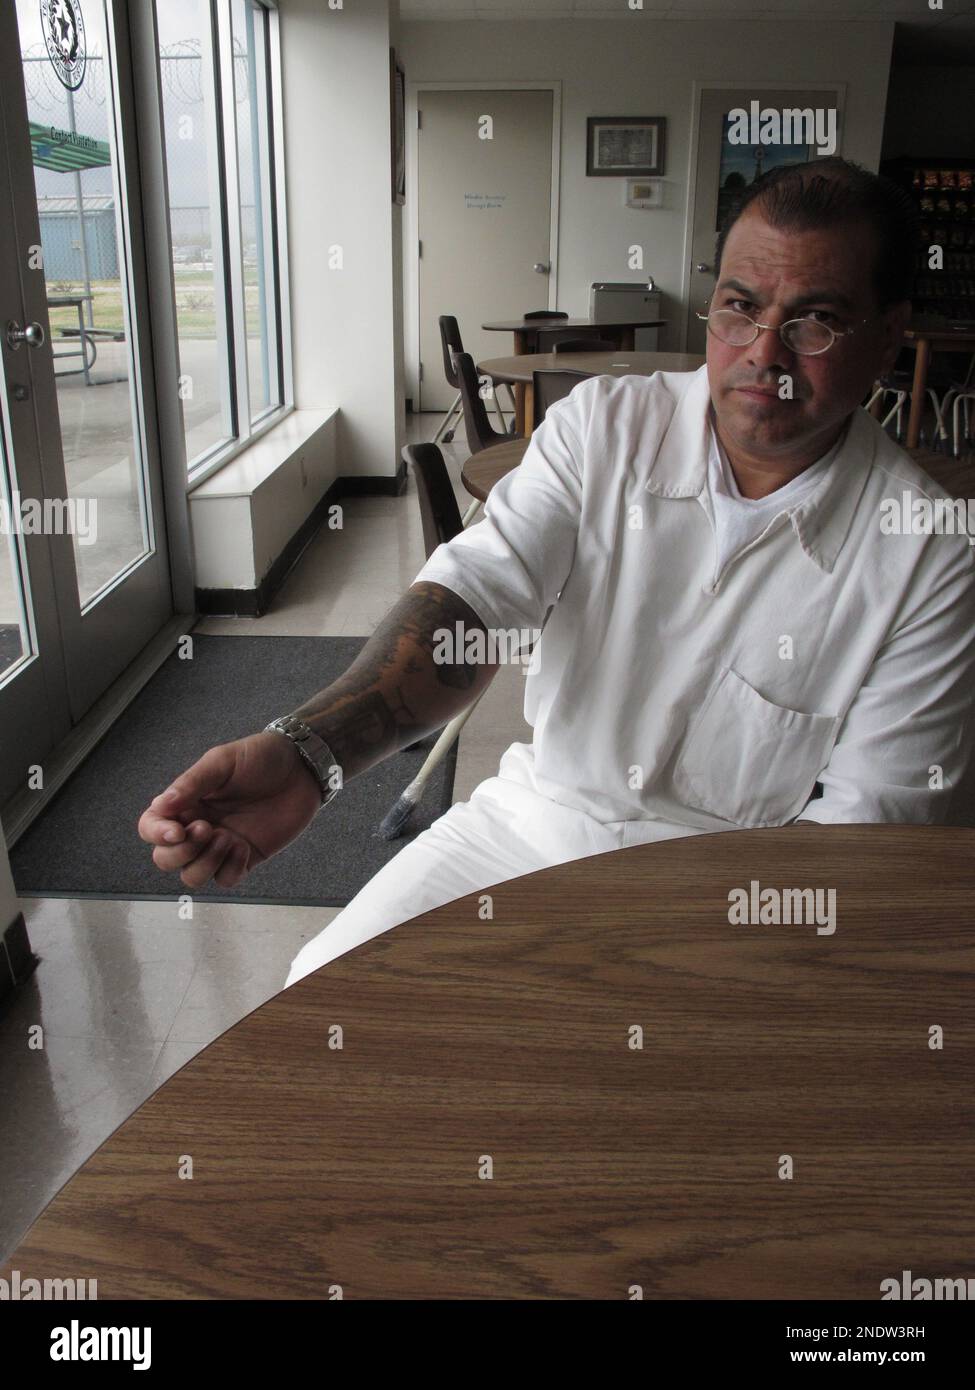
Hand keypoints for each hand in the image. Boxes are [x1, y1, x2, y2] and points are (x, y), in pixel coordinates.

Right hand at [137, 731, 322, 888]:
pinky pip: (226, 879)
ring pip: (193, 876)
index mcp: (186, 803)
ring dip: (204, 863)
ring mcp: (221, 845)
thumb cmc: (260, 758)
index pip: (151, 828)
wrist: (301, 767)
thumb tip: (160, 806)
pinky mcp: (246, 857)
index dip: (157, 834)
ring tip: (227, 838)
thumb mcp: (222, 762)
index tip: (177, 831)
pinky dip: (230, 868)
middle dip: (180, 853)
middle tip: (208, 828)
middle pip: (166, 859)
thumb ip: (191, 783)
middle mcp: (198, 826)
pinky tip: (244, 846)